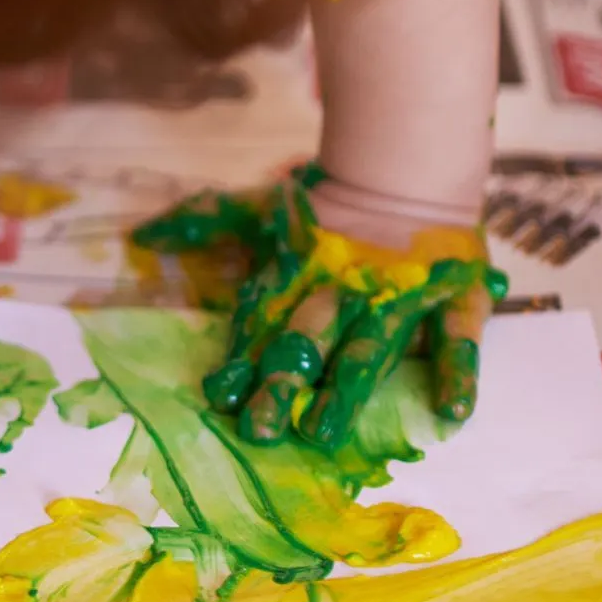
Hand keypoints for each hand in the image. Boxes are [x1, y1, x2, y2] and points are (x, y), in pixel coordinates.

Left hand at [131, 170, 506, 447]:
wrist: (406, 168)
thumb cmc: (322, 208)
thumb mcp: (259, 212)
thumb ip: (203, 225)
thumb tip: (142, 235)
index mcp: (293, 277)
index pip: (261, 323)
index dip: (239, 359)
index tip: (217, 395)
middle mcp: (342, 292)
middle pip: (309, 339)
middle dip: (284, 381)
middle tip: (262, 427)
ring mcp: (401, 297)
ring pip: (372, 348)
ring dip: (348, 390)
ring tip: (327, 433)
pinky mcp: (455, 299)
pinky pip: (459, 340)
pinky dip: (458, 374)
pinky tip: (450, 413)